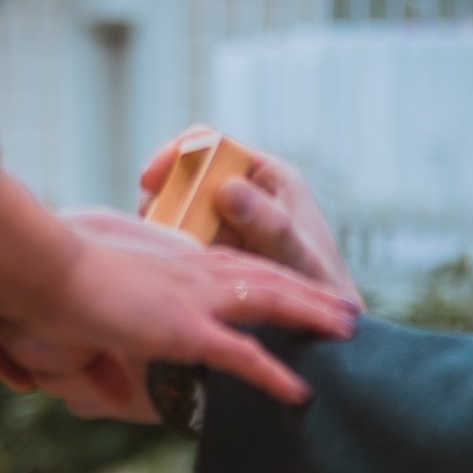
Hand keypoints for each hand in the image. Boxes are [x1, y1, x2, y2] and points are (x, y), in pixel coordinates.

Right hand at [0, 171, 356, 410]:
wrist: (44, 267)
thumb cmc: (54, 276)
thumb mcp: (91, 296)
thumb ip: (109, 321)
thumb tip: (97, 364)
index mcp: (174, 261)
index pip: (236, 264)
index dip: (272, 276)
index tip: (298, 287)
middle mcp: (194, 272)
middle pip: (268, 277)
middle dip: (311, 293)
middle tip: (346, 309)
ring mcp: (195, 298)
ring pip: (272, 305)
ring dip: (313, 320)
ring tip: (348, 334)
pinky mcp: (186, 329)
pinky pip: (243, 356)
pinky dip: (275, 375)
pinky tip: (301, 392)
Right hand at [137, 131, 360, 308]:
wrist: (327, 327)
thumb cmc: (323, 288)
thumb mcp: (297, 257)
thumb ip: (268, 224)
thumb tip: (228, 189)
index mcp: (269, 178)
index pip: (214, 145)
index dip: (179, 152)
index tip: (152, 176)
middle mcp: (246, 192)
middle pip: (189, 171)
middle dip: (162, 188)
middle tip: (145, 212)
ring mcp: (229, 220)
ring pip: (180, 203)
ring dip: (161, 215)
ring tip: (152, 238)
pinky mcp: (216, 246)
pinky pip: (183, 233)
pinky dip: (168, 241)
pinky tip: (162, 261)